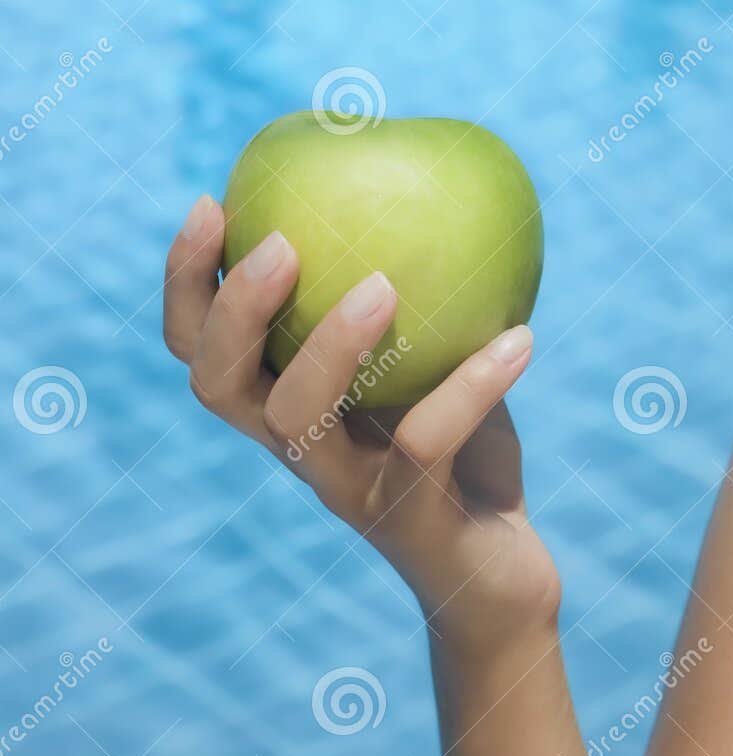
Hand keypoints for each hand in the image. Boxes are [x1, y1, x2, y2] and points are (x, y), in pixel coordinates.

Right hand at [162, 194, 559, 652]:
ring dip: (332, 345)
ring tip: (385, 284)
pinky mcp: (409, 520)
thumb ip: (424, 297)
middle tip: (281, 245)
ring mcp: (348, 489)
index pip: (202, 349)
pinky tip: (521, 337)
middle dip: (235, 311)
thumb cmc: (463, 450)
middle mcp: (299, 450)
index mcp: (287, 406)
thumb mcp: (436, 364)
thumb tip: (445, 186)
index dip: (188, 282)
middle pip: (220, 385)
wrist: (501, 569)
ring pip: (301, 420)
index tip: (212, 202)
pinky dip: (473, 385)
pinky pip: (427, 444)